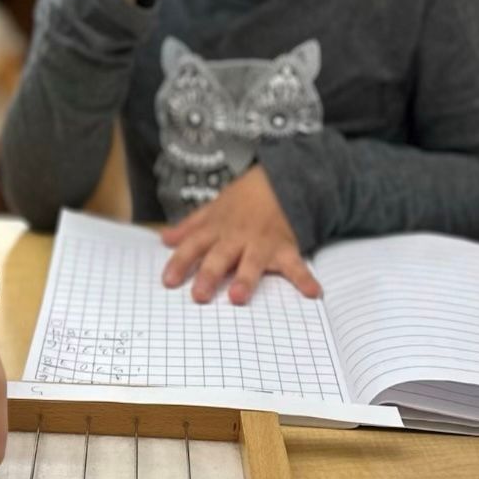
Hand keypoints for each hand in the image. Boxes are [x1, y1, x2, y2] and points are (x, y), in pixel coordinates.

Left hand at [160, 166, 322, 304]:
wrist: (282, 181)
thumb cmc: (244, 200)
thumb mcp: (214, 208)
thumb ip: (191, 226)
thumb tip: (164, 239)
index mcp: (217, 228)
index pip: (194, 245)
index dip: (180, 262)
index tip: (168, 281)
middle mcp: (237, 237)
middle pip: (220, 256)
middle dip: (210, 274)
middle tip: (199, 295)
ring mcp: (262, 243)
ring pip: (252, 261)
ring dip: (246, 279)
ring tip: (238, 297)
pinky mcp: (285, 248)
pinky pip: (296, 265)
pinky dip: (305, 278)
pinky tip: (313, 293)